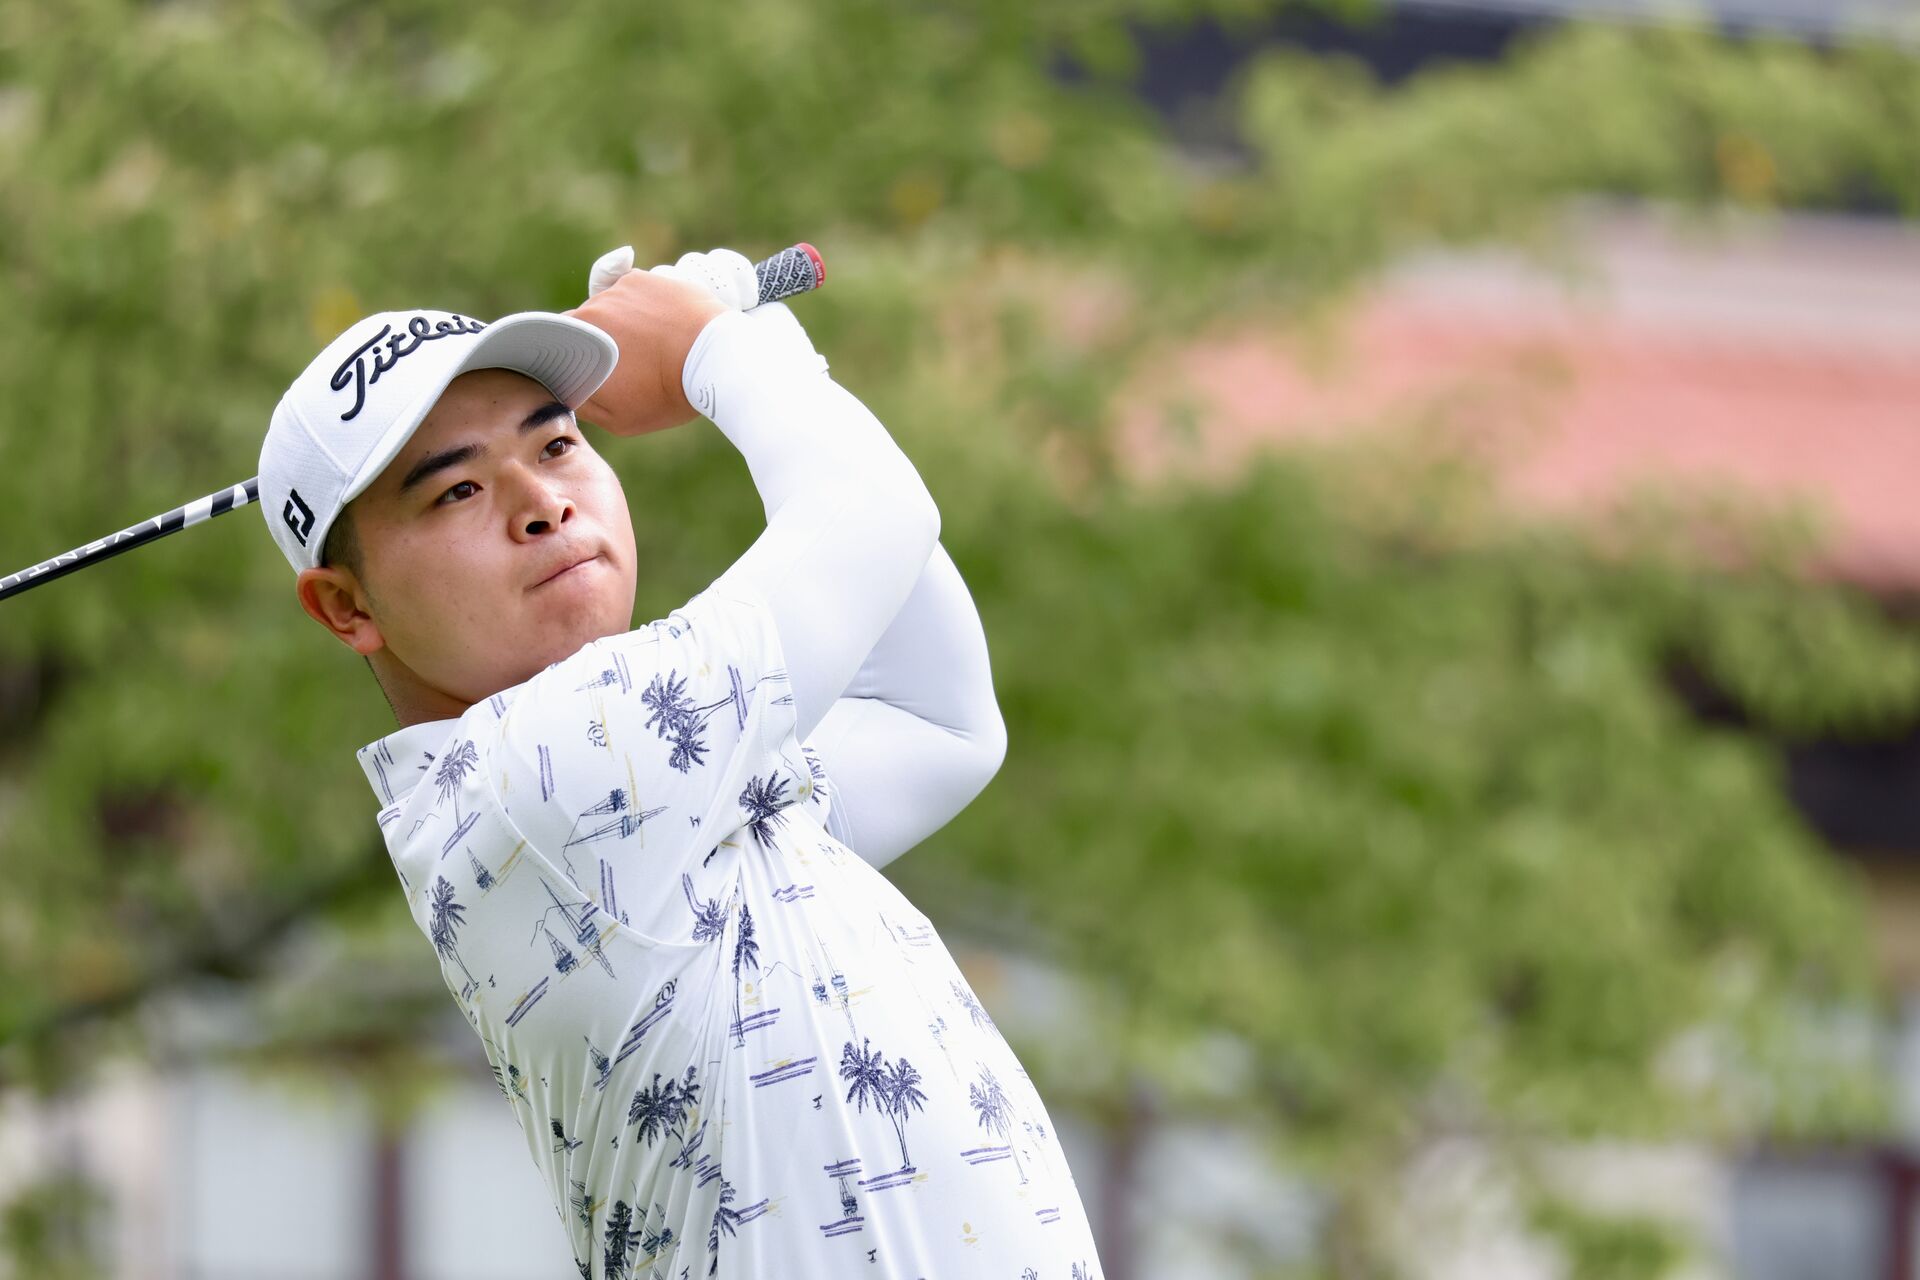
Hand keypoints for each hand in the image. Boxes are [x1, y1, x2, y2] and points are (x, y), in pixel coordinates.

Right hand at [565, 249, 737, 435]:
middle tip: (630, 363)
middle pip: (584, 326)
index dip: (572, 361)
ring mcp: (616, 290)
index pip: (559, 349)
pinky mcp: (641, 278)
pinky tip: (661, 325)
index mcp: (577, 344)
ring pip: (609, 306)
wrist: (715, 358)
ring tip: (651, 345)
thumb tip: (564, 391)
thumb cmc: (668, 393)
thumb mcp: (620, 418)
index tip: (592, 371)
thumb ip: (584, 404)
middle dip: (599, 343)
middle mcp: (590, 311)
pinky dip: (642, 305)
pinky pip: (631, 292)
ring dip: (621, 321)